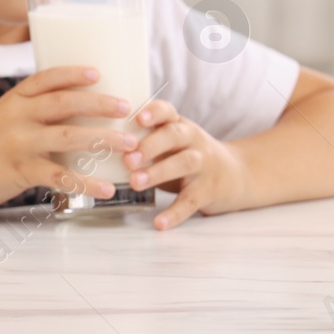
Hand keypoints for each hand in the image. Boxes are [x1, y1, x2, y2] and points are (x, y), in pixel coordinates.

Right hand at [0, 65, 139, 210]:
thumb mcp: (2, 118)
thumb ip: (32, 113)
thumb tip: (76, 112)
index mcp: (13, 101)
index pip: (45, 79)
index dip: (72, 74)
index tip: (98, 72)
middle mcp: (16, 117)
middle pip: (63, 103)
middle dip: (99, 104)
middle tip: (126, 107)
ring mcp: (18, 144)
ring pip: (67, 137)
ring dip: (103, 139)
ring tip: (129, 145)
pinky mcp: (20, 171)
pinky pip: (59, 176)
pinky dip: (86, 182)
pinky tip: (107, 188)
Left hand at [124, 99, 245, 229]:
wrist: (238, 174)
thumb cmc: (188, 154)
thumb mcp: (172, 140)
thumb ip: (143, 138)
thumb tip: (95, 143)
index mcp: (179, 124)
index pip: (168, 111)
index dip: (154, 112)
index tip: (137, 117)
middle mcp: (194, 140)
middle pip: (175, 135)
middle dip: (150, 145)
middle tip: (127, 158)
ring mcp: (204, 165)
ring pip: (184, 164)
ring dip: (158, 172)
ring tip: (135, 182)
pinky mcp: (209, 191)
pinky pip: (192, 201)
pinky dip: (175, 213)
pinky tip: (159, 222)